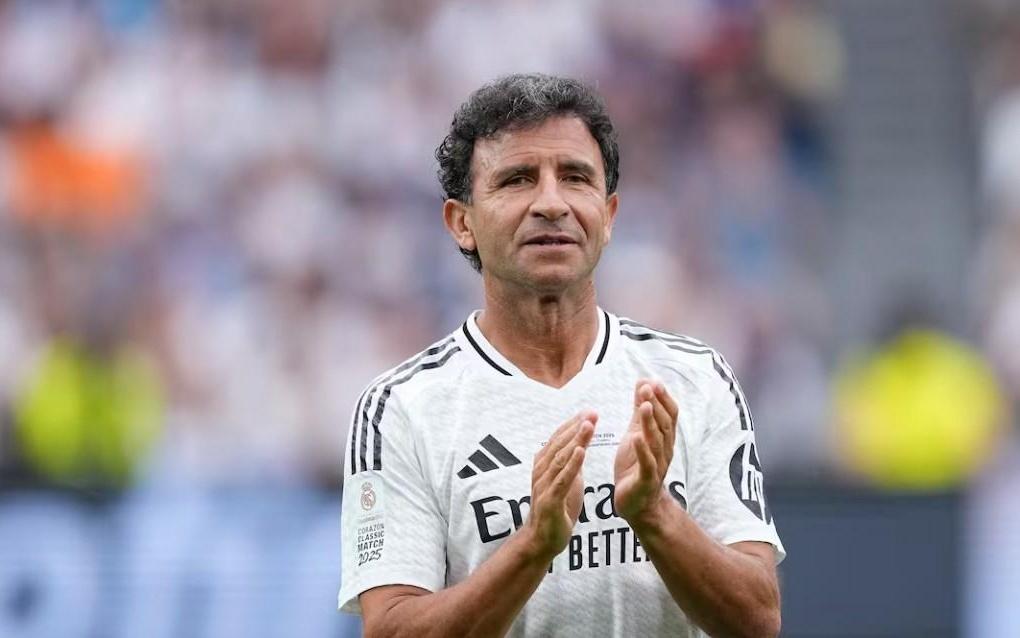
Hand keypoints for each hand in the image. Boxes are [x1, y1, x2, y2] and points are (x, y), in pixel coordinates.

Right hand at [523, 411, 596, 561]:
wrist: (542, 540)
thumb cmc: (556, 509)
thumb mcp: (567, 481)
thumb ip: (571, 463)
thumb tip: (581, 444)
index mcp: (544, 464)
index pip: (559, 439)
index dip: (574, 424)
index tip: (590, 411)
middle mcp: (541, 471)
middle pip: (560, 444)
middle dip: (576, 427)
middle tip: (592, 412)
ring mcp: (544, 485)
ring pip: (560, 458)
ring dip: (575, 440)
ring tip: (588, 425)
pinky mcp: (550, 501)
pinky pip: (562, 480)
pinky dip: (571, 464)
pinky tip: (581, 451)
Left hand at [614, 379, 678, 520]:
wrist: (638, 505)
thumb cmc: (636, 467)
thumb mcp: (636, 434)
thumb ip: (640, 412)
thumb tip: (644, 383)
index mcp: (663, 439)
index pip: (669, 416)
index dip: (663, 399)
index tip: (654, 382)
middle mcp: (664, 451)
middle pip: (665, 425)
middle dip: (657, 405)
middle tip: (648, 388)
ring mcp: (657, 466)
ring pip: (657, 442)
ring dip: (651, 423)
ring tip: (644, 406)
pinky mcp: (646, 481)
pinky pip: (647, 465)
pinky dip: (642, 451)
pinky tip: (636, 438)